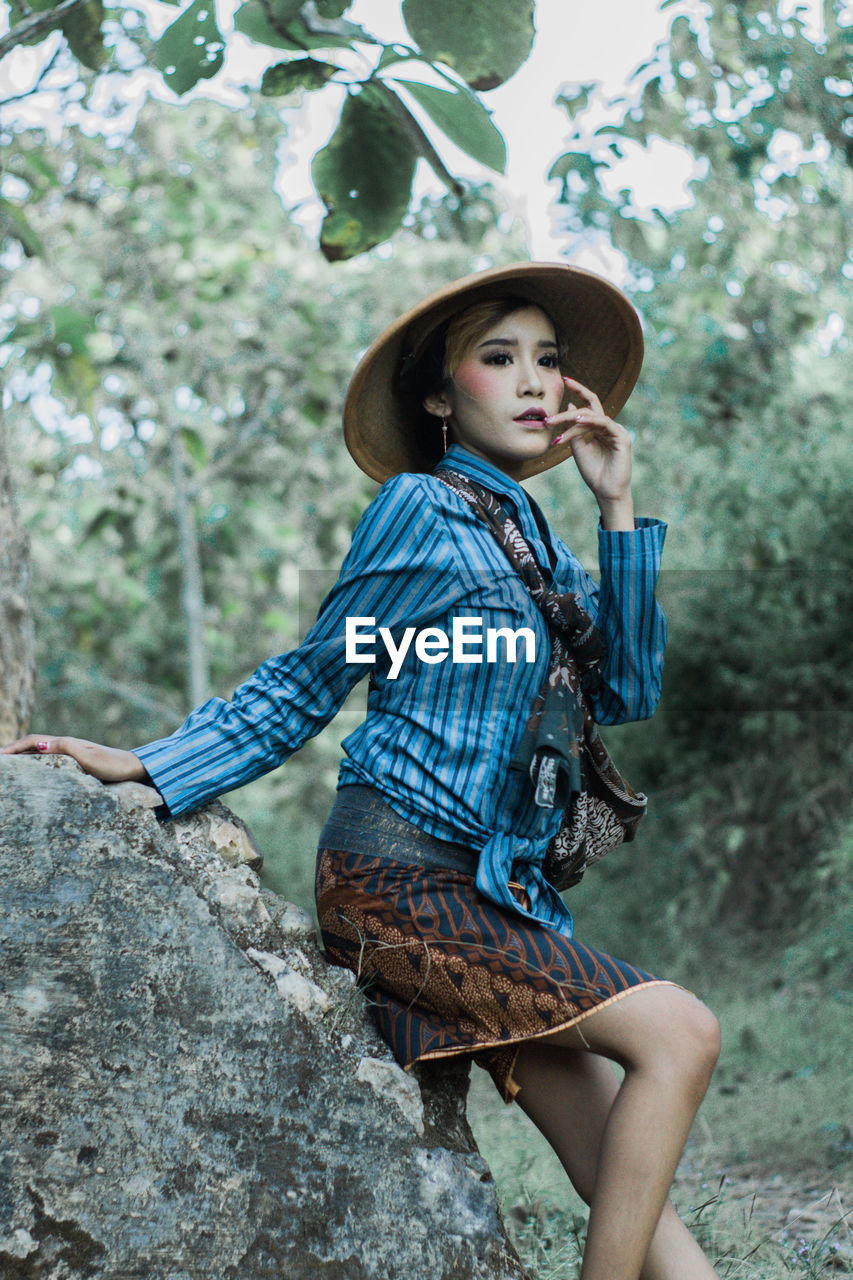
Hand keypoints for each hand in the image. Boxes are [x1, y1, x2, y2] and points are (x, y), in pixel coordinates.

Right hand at [0, 734, 150, 783]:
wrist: (131, 767)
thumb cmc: (111, 764)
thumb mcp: (87, 757)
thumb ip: (65, 749)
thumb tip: (39, 744)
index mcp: (65, 743)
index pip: (33, 741)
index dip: (14, 747)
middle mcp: (66, 746)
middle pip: (33, 744)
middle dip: (14, 750)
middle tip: (0, 760)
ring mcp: (71, 754)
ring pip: (40, 752)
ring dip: (23, 756)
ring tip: (9, 765)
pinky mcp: (77, 763)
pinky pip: (49, 761)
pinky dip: (35, 763)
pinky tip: (33, 772)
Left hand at [547, 377, 634, 528]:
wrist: (606, 491)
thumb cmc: (593, 472)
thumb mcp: (578, 448)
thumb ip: (574, 429)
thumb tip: (570, 407)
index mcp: (599, 428)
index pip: (589, 405)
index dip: (579, 390)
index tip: (565, 380)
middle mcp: (608, 427)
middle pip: (588, 409)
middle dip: (567, 412)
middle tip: (548, 417)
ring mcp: (616, 431)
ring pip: (592, 417)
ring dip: (572, 421)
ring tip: (556, 423)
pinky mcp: (622, 438)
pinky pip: (604, 424)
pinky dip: (590, 422)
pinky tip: (577, 422)